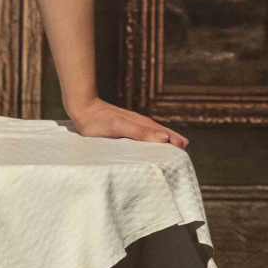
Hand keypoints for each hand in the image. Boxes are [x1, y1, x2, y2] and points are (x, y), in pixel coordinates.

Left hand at [66, 96, 187, 148]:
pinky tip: (151, 148)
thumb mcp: (120, 127)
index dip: (177, 146)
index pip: (168, 137)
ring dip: (166, 144)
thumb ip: (141, 132)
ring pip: (156, 135)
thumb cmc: (98, 120)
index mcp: (144, 125)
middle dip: (175, 145)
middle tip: (184, 160)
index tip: (185, 159)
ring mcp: (135, 124)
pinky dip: (154, 143)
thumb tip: (166, 138)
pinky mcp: (126, 127)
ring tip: (173, 156)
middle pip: (165, 135)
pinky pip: (145, 136)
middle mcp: (142, 124)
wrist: (82, 106)